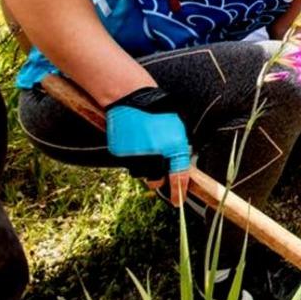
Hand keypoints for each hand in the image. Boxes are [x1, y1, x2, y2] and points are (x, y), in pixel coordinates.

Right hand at [105, 87, 190, 205]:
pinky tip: (134, 142)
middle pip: (157, 182)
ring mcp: (136, 155)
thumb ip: (177, 149)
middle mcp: (156, 155)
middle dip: (159, 181)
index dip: (179, 192)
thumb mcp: (176, 129)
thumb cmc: (159, 111)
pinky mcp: (121, 153)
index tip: (178, 201)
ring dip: (145, 169)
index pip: (179, 177)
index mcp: (175, 148)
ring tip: (145, 151)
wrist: (131, 98)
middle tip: (158, 172)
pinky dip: (132, 157)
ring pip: (142, 174)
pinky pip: (128, 163)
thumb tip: (178, 166)